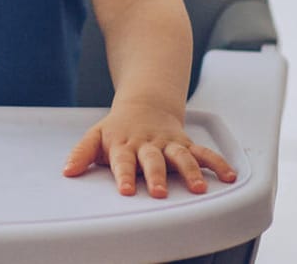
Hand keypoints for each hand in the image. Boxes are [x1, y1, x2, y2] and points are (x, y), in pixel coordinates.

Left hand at [63, 98, 236, 197]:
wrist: (144, 104)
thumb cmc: (117, 128)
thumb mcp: (95, 137)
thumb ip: (81, 154)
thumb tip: (67, 171)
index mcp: (124, 145)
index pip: (122, 161)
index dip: (123, 175)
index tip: (125, 190)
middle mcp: (147, 145)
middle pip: (152, 160)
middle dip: (156, 176)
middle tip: (159, 192)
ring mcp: (168, 144)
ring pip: (181, 156)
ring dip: (190, 171)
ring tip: (198, 188)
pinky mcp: (186, 143)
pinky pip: (204, 152)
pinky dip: (217, 162)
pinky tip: (229, 176)